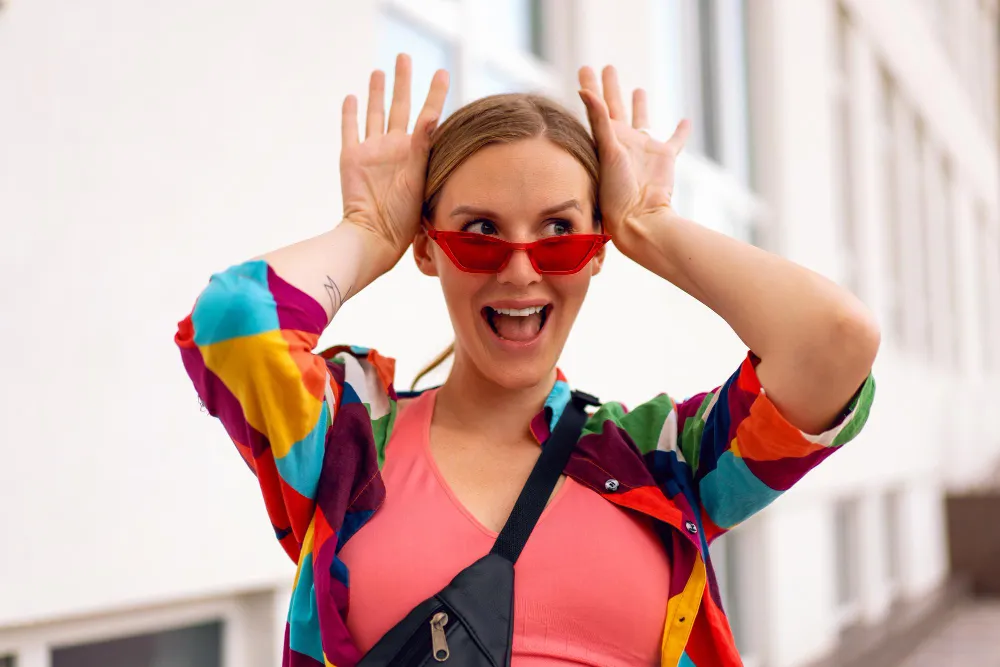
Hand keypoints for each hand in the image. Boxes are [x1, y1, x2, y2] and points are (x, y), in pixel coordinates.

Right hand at [340, 54, 449, 271]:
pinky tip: (352, 97)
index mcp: (416, 153)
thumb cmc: (404, 219)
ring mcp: (372, 151)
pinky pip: (350, 129)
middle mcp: (394, 148)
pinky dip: (350, 113)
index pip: (428, 115)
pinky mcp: (351, 158)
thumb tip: (433, 114)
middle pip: (399, 105)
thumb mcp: (420, 178)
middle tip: (404, 56)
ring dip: (376, 92)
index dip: (434, 93)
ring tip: (380, 71)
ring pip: (374, 113)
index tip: (441, 72)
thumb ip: (424, 145)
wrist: (375, 236)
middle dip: (402, 81)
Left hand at [577, 65, 690, 251]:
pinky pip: (675, 140)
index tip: (585, 67)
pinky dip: (681, 131)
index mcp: (606, 139)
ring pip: (642, 119)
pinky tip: (685, 120)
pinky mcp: (664, 157)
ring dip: (640, 104)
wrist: (639, 216)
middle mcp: (623, 141)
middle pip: (616, 106)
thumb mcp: (606, 150)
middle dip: (611, 87)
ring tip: (639, 89)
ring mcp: (644, 149)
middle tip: (608, 67)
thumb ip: (598, 119)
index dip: (591, 86)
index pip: (596, 106)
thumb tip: (584, 90)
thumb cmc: (616, 191)